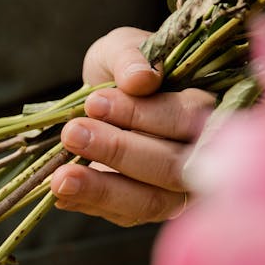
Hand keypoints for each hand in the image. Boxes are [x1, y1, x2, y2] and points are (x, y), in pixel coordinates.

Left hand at [51, 27, 215, 225]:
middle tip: (72, 133)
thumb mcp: (120, 49)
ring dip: (102, 189)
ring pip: (149, 201)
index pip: (184, 119)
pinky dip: (90, 204)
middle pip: (170, 166)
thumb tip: (140, 79)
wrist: (103, 101)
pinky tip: (61, 193)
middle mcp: (198, 156)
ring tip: (60, 177)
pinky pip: (123, 215)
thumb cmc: (121, 71)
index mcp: (205, 111)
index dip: (141, 115)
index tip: (94, 102)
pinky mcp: (146, 208)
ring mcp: (176, 189)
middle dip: (118, 151)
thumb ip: (129, 57)